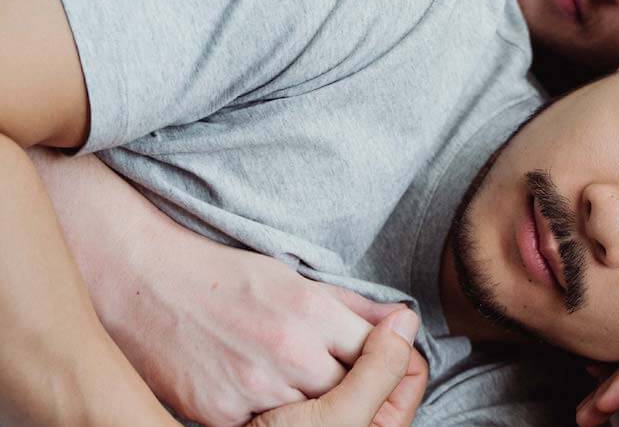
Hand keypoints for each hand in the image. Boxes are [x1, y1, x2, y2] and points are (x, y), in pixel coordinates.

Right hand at [28, 146, 420, 425]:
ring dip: (308, 401)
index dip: (378, 356)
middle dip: (346, 382)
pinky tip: (254, 388)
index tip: (368, 356)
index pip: (376, 350)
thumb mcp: (295, 278)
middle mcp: (288, 350)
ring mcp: (254, 386)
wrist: (146, 285)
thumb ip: (351, 306)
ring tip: (285, 375)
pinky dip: (267, 413)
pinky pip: (265, 424)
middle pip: (350, 388)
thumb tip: (401, 319)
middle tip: (324, 368)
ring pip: (312, 412)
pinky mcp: (221, 412)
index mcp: (311, 312)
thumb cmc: (225, 278)